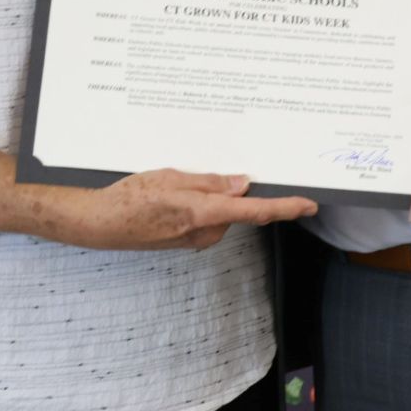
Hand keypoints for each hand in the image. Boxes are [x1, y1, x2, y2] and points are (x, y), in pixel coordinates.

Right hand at [68, 169, 317, 250]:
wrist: (101, 223)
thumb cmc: (130, 198)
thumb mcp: (172, 177)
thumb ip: (211, 182)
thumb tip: (242, 185)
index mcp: (204, 214)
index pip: (256, 212)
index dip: (286, 208)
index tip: (308, 204)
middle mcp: (205, 232)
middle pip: (237, 207)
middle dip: (231, 188)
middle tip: (199, 170)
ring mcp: (196, 239)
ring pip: (220, 211)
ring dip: (210, 195)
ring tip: (173, 182)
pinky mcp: (187, 240)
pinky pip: (206, 218)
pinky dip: (199, 205)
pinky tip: (171, 196)